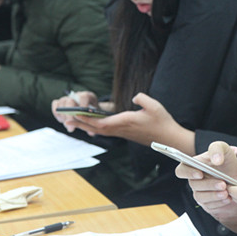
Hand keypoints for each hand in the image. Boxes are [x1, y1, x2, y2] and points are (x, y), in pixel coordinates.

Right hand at [51, 91, 99, 129]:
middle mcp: (77, 95)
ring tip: (68, 127)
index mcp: (88, 96)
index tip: (82, 115)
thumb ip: (93, 123)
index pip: (84, 97)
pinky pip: (55, 103)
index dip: (83, 105)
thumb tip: (91, 134)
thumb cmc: (92, 114)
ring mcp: (68, 97)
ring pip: (62, 103)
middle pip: (70, 101)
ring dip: (63, 116)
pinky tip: (61, 121)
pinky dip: (56, 112)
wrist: (87, 109)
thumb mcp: (95, 118)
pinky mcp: (60, 101)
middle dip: (70, 115)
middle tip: (71, 128)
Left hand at [59, 93, 195, 153]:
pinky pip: (108, 131)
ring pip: (102, 130)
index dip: (87, 119)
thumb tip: (134, 97)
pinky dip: (97, 127)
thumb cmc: (163, 122)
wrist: (169, 138)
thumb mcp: (155, 106)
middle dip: (82, 123)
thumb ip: (142, 98)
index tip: (76, 115)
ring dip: (87, 126)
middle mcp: (123, 129)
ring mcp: (124, 133)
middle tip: (66, 120)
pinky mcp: (127, 134)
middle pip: (98, 128)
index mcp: (127, 121)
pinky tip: (93, 125)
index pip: (102, 122)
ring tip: (75, 121)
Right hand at [175, 142, 236, 235]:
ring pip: (200, 196)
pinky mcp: (208, 203)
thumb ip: (219, 149)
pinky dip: (219, 202)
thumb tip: (215, 160)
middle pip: (193, 184)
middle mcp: (197, 179)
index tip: (200, 173)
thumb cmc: (232, 163)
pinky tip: (228, 198)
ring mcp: (202, 192)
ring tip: (227, 192)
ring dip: (214, 195)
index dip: (188, 172)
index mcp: (197, 165)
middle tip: (223, 184)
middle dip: (208, 185)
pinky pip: (209, 205)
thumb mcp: (227, 150)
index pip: (182, 169)